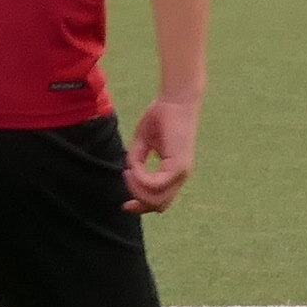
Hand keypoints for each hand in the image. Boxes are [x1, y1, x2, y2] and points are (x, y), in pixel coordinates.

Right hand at [122, 97, 196, 213]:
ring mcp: (181, 172)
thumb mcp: (143, 142)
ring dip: (137, 189)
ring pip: (157, 200)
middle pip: (159, 205)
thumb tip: (130, 174)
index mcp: (174, 172)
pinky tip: (133, 167)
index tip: (125, 206)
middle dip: (138, 200)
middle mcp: (180, 176)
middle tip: (126, 177)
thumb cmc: (161, 116)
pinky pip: (156, 185)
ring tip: (129, 170)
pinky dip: (140, 179)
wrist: (175, 99)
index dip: (141, 206)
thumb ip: (137, 160)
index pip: (160, 201)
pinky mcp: (179, 166)